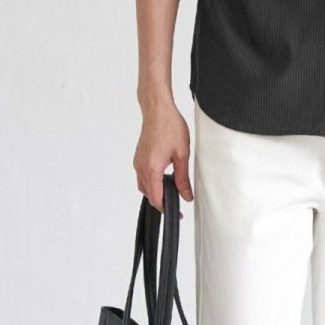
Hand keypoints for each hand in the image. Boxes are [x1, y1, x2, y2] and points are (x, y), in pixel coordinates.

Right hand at [132, 96, 193, 212]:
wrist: (157, 110)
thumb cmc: (170, 127)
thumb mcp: (182, 155)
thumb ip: (183, 178)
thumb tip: (186, 196)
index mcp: (151, 170)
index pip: (156, 199)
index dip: (166, 209)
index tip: (176, 214)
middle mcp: (141, 168)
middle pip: (149, 195)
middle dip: (161, 202)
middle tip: (177, 205)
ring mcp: (137, 162)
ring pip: (144, 186)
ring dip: (156, 192)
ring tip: (171, 193)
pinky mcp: (138, 157)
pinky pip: (142, 176)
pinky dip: (151, 182)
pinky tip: (163, 179)